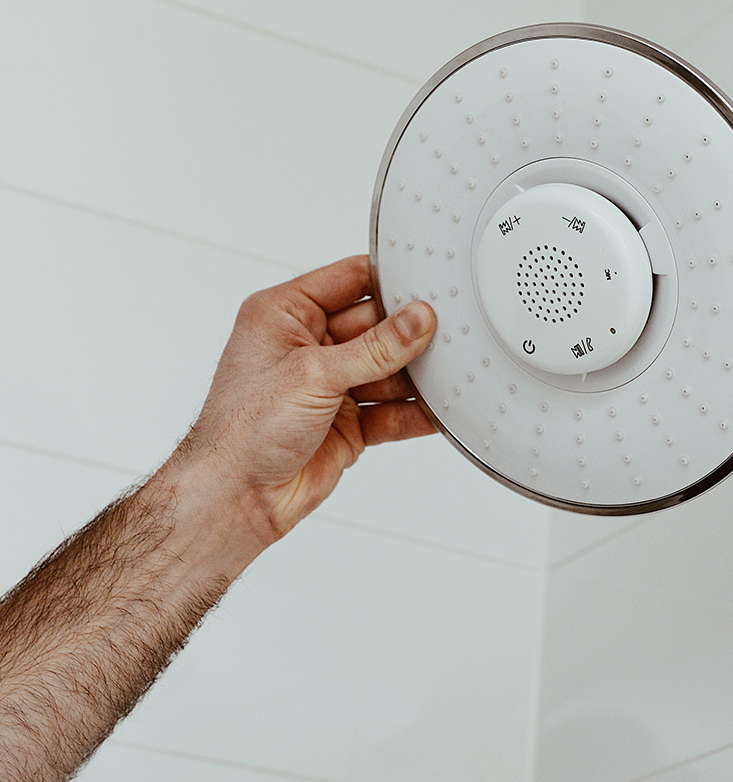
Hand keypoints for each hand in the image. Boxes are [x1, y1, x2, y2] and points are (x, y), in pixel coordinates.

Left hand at [183, 255, 436, 540]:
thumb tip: (417, 320)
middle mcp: (308, 345)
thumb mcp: (313, 375)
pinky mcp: (347, 423)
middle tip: (448, 335)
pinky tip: (439, 411)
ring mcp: (330, 385)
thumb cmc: (240, 431)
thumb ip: (374, 348)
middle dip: (410, 337)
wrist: (234, 501)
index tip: (429, 288)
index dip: (389, 283)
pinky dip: (414, 413)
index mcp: (285, 313)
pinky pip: (391, 411)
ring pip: (388, 370)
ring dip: (416, 378)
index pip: (350, 280)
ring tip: (450, 374)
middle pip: (377, 327)